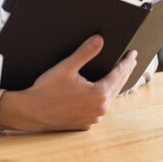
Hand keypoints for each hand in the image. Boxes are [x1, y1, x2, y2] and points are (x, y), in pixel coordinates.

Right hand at [0, 34, 136, 131]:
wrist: (29, 112)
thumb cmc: (46, 90)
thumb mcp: (66, 67)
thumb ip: (85, 52)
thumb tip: (99, 39)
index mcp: (98, 94)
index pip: (119, 74)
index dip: (126, 62)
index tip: (132, 54)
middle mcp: (99, 109)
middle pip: (117, 86)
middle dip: (124, 72)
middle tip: (129, 60)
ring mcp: (92, 118)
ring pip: (109, 98)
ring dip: (114, 85)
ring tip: (118, 74)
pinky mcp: (85, 123)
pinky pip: (99, 108)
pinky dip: (103, 98)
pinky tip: (101, 91)